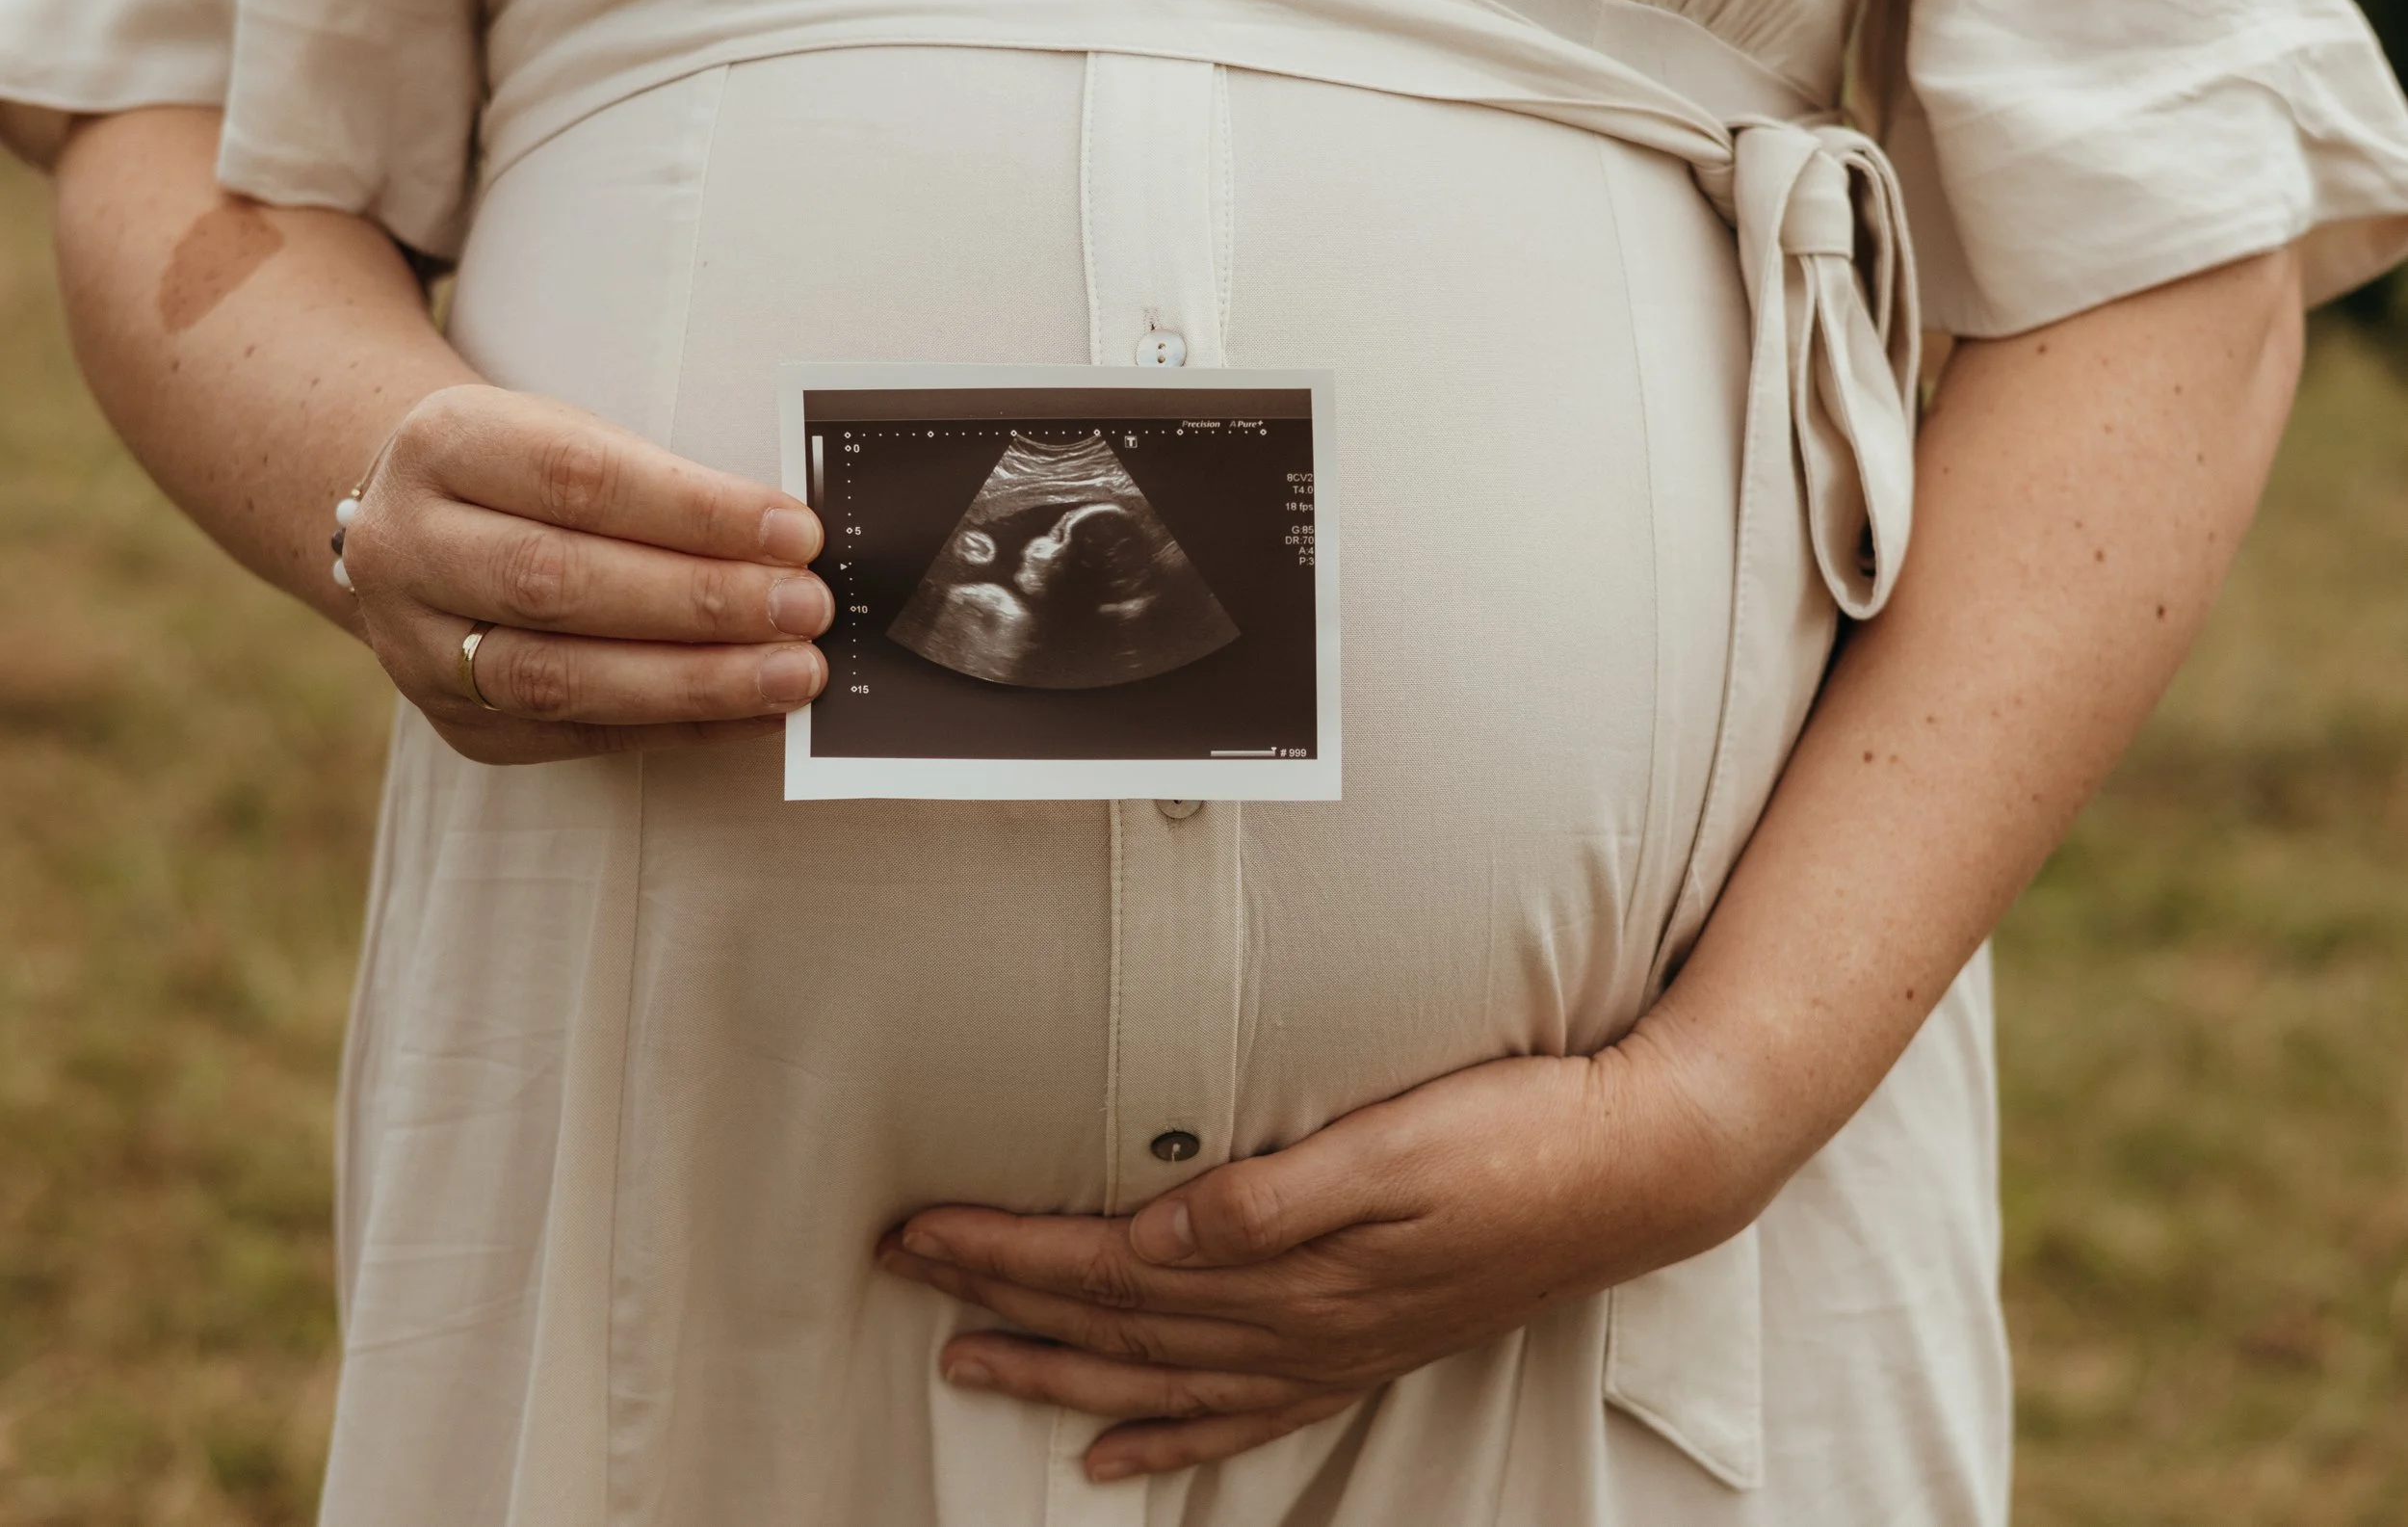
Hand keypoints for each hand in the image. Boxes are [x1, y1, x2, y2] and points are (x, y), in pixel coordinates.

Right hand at [340, 384, 832, 762]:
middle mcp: (409, 546)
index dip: (695, 511)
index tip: (795, 533)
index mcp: (443, 444)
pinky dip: (681, 727)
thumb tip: (790, 548)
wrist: (422, 526)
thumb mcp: (573, 437)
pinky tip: (754, 714)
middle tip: (804, 608)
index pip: (578, 479)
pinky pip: (579, 737)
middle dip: (701, 601)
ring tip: (792, 673)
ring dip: (695, 680)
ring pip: (560, 677)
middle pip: (560, 582)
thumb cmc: (529, 479)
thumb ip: (665, 487)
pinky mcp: (460, 723)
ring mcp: (419, 646)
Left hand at [876, 1038, 1766, 1481]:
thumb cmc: (1519, 1135)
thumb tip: (1153, 1236)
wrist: (1641, 1172)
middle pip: (1113, 1325)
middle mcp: (1298, 1324)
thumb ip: (1270, 1196)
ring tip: (969, 1366)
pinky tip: (1113, 1457)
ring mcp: (1331, 1348)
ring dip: (1056, 1374)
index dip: (1006, 1251)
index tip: (922, 1230)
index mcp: (1290, 1266)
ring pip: (1158, 1380)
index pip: (1109, 1267)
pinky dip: (1167, 1440)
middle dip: (1000, 1299)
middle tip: (906, 1271)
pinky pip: (1242, 1416)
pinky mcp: (1363, 1348)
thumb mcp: (1395, 1144)